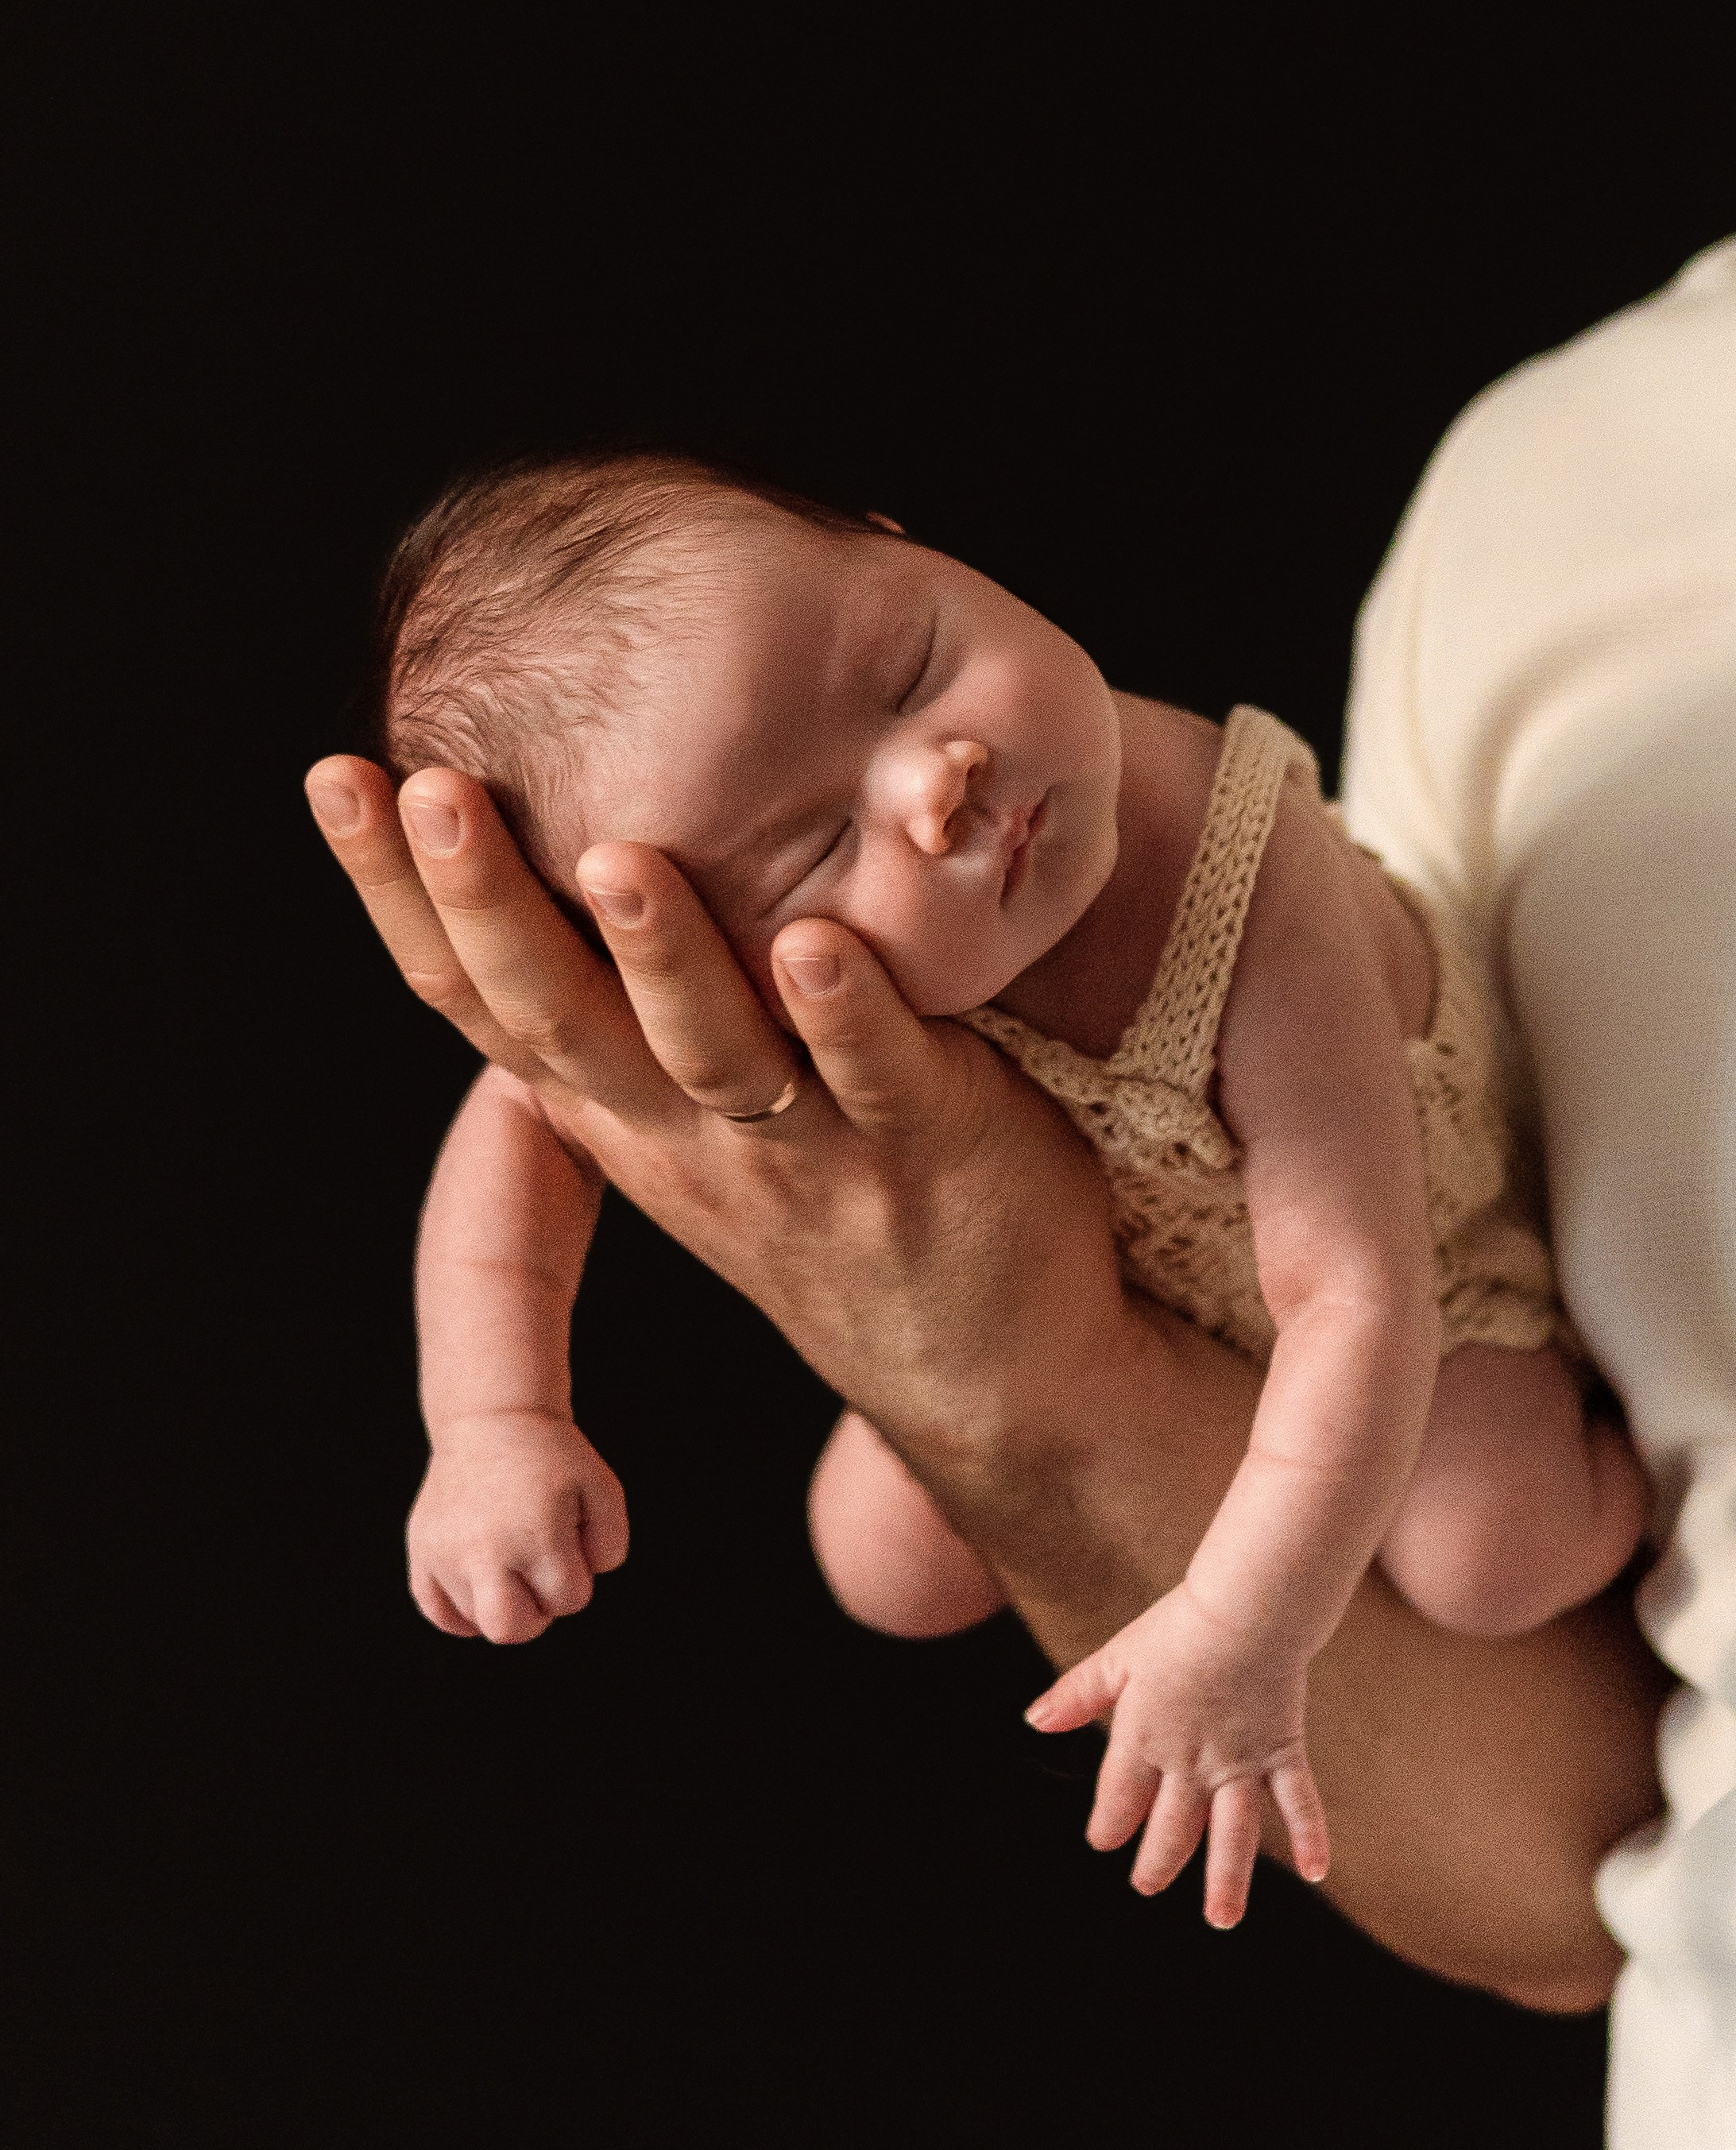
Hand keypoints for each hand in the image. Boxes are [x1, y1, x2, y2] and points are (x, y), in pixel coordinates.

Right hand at [303, 757, 1135, 1491]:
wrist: (984, 1372)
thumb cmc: (835, 1188)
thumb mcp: (696, 1106)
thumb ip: (629, 998)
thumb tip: (563, 828)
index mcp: (615, 1107)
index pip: (478, 999)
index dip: (398, 896)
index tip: (338, 777)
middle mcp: (680, 1132)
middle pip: (559, 1017)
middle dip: (487, 903)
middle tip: (429, 788)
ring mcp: (799, 1151)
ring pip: (710, 1050)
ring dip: (659, 956)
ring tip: (616, 860)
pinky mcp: (923, 1151)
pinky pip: (876, 1075)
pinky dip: (845, 1012)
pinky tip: (817, 943)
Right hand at [408, 1411, 628, 1642]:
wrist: (492, 1419)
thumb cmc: (551, 1457)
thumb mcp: (601, 1488)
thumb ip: (610, 1545)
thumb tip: (583, 1581)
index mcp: (535, 1535)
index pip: (568, 1600)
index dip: (577, 1577)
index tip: (567, 1542)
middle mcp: (484, 1550)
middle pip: (510, 1630)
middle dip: (536, 1615)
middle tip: (538, 1578)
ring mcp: (445, 1553)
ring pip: (477, 1621)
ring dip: (502, 1600)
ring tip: (509, 1557)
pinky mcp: (421, 1551)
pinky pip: (437, 1612)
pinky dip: (460, 1612)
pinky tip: (480, 1584)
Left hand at [1024, 1582, 1330, 1923]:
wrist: (1244, 1610)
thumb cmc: (1176, 1627)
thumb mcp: (1116, 1658)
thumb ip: (1076, 1694)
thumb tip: (1034, 1721)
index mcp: (1145, 1739)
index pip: (1121, 1800)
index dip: (1109, 1824)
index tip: (1103, 1842)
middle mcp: (1192, 1764)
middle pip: (1172, 1829)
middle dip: (1157, 1862)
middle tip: (1146, 1886)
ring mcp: (1240, 1762)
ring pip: (1232, 1835)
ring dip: (1226, 1881)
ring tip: (1221, 1920)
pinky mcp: (1281, 1749)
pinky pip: (1298, 1800)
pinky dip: (1310, 1835)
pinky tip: (1315, 1872)